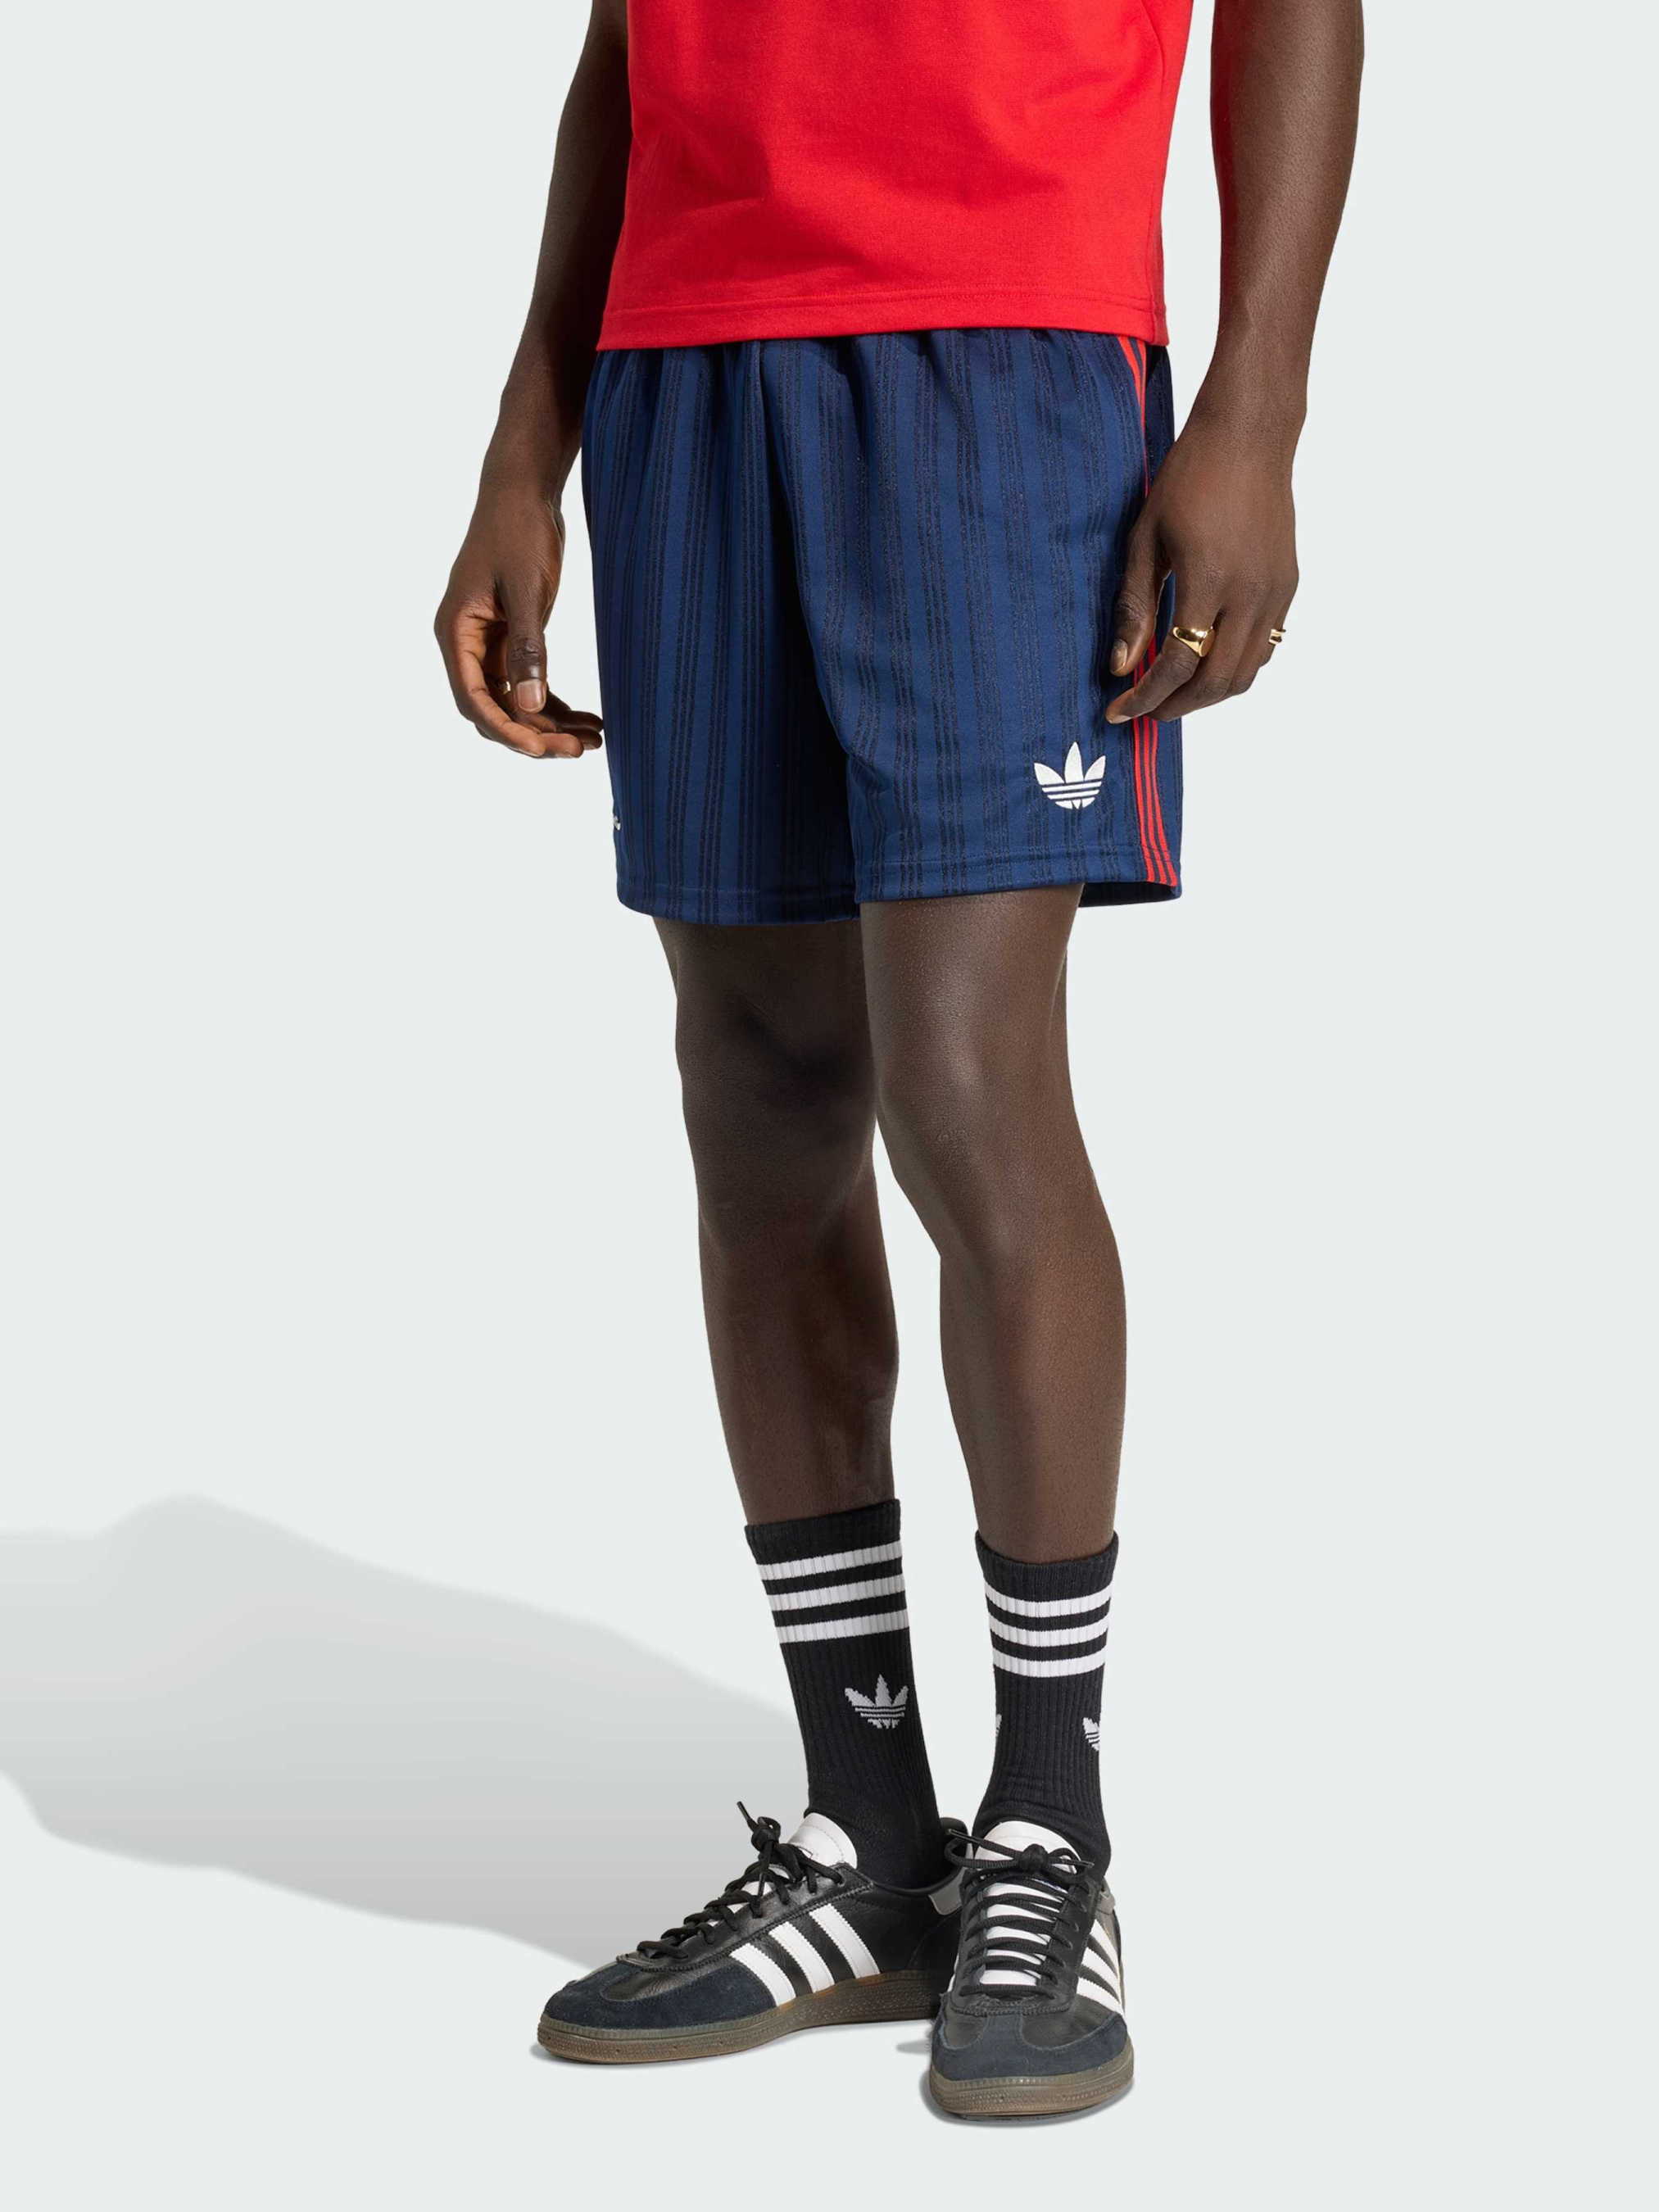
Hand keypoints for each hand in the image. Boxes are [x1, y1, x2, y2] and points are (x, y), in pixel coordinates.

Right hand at [435, 479, 602, 758]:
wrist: (523, 491)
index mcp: (456, 633)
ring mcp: (488, 643)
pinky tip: (589, 719)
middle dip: (535, 734)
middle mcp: (466, 644)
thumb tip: (531, 706)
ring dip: (551, 724)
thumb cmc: (518, 531)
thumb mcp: (527, 590)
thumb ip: (528, 649)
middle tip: (580, 750)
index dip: (507, 730)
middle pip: (495, 708)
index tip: (542, 750)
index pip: (473, 699)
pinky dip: (556, 703)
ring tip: (594, 740)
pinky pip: (530, 682)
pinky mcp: (511, 637)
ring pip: (516, 700)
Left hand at [1106, 413, 1297, 725]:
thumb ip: (1134, 606)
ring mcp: (1275, 592)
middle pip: (1215, 683)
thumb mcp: (1146, 539)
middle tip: (1146, 710)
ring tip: (1174, 691)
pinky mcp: (1288, 586)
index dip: (1145, 697)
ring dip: (1208, 693)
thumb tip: (1120, 666)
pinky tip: (1207, 660)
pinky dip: (1235, 667)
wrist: (1249, 437)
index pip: (1177, 665)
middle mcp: (1249, 594)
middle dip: (1176, 706)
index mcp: (1208, 581)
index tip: (1120, 712)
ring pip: (1246, 674)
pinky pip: (1265, 648)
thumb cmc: (1190, 478)